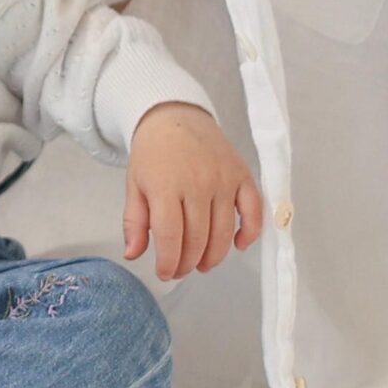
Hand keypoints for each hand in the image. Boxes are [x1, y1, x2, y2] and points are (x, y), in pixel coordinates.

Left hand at [123, 101, 262, 280]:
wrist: (174, 115)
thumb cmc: (153, 153)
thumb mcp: (134, 184)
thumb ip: (134, 221)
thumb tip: (133, 255)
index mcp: (166, 185)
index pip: (171, 237)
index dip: (168, 262)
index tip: (164, 272)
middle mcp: (197, 182)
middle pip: (198, 239)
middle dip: (188, 263)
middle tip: (181, 269)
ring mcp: (223, 178)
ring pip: (223, 232)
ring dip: (214, 256)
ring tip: (202, 263)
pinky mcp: (242, 174)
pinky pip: (254, 210)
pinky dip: (250, 233)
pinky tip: (238, 244)